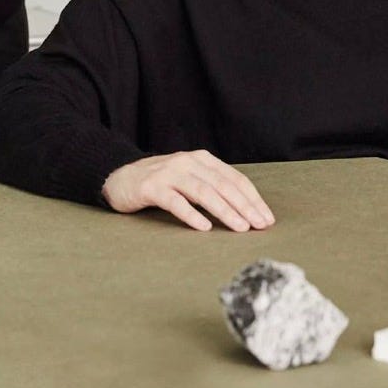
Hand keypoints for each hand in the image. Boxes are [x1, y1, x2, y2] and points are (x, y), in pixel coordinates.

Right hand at [102, 150, 274, 232]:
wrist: (120, 177)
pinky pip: (175, 201)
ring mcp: (169, 173)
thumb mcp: (189, 178)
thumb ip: (212, 187)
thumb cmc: (161, 182)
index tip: (266, 218)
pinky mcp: (152, 187)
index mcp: (201, 159)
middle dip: (245, 206)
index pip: (234, 178)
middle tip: (260, 226)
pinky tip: (203, 227)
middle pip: (222, 184)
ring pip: (203, 192)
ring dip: (224, 210)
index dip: (252, 198)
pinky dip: (191, 214)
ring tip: (240, 227)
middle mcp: (188, 162)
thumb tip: (245, 211)